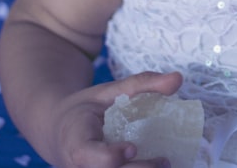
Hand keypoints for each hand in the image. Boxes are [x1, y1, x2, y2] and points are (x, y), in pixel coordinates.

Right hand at [43, 71, 182, 167]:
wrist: (57, 130)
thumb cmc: (86, 109)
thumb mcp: (108, 91)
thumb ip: (142, 84)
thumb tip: (178, 78)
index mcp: (75, 140)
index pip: (87, 155)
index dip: (110, 156)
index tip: (132, 147)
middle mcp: (77, 166)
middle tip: (164, 161)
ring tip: (162, 165)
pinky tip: (153, 167)